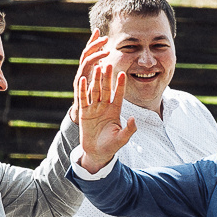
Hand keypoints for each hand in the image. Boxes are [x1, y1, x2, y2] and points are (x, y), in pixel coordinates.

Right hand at [74, 33, 114, 99]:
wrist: (84, 116)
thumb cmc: (94, 98)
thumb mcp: (98, 82)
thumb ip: (99, 71)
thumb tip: (104, 60)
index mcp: (86, 69)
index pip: (89, 52)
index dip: (92, 41)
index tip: (98, 30)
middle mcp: (82, 73)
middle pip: (87, 55)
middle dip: (95, 45)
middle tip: (105, 38)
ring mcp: (80, 81)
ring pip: (85, 65)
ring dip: (95, 57)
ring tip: (106, 52)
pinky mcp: (79, 92)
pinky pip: (82, 82)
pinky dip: (85, 77)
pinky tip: (94, 68)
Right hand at [74, 51, 137, 171]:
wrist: (97, 152)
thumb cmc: (111, 145)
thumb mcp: (122, 138)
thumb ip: (129, 129)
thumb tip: (134, 119)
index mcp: (115, 110)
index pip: (119, 95)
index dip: (121, 85)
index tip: (123, 74)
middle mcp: (104, 107)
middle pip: (106, 89)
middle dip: (107, 77)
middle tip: (109, 64)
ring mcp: (94, 109)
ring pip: (95, 91)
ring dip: (96, 80)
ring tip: (97, 67)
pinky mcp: (84, 113)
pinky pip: (83, 99)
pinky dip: (83, 90)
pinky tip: (83, 80)